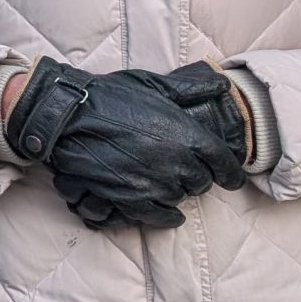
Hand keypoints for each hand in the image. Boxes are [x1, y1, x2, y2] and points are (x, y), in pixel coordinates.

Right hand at [6, 59, 243, 228]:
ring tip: (169, 184)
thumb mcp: (153, 84)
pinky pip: (159, 216)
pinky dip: (167, 217)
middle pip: (201, 182)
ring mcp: (154, 184)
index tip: (231, 177)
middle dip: (197, 177)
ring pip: (180, 198)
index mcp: (188, 135)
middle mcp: (177, 163)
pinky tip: (170, 214)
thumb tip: (219, 84)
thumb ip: (189, 89)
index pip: (224, 162)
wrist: (69, 116)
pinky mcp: (131, 199)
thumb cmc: (109, 96)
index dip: (230, 172)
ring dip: (177, 192)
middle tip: (187, 171)